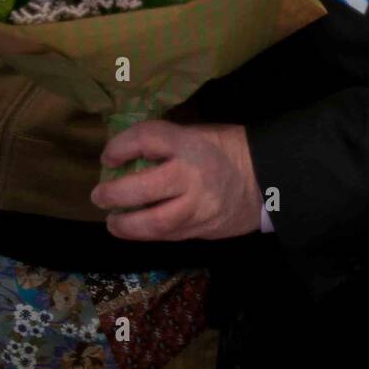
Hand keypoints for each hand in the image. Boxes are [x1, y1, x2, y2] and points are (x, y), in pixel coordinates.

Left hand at [91, 121, 260, 241]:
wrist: (268, 179)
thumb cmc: (228, 149)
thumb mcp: (198, 133)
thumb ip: (166, 142)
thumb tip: (128, 153)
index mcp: (190, 143)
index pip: (147, 139)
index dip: (120, 146)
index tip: (108, 157)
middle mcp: (192, 176)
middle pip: (143, 189)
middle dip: (115, 195)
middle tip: (99, 196)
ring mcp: (198, 207)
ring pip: (155, 223)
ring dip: (127, 225)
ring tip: (113, 222)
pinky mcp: (203, 229)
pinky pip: (169, 236)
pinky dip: (148, 234)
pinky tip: (136, 230)